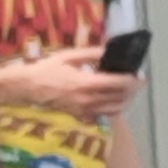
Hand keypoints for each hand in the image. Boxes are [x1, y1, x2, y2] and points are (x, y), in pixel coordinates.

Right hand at [0, 46, 131, 119]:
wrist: (28, 88)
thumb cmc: (46, 69)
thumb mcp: (67, 56)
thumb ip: (90, 54)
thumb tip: (109, 51)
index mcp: (86, 83)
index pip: (118, 83)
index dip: (132, 80)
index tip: (140, 75)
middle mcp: (89, 99)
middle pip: (120, 98)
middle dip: (132, 90)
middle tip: (135, 81)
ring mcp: (86, 110)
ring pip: (115, 109)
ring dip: (126, 100)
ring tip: (127, 91)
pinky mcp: (82, 116)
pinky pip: (104, 114)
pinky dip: (113, 108)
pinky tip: (112, 100)